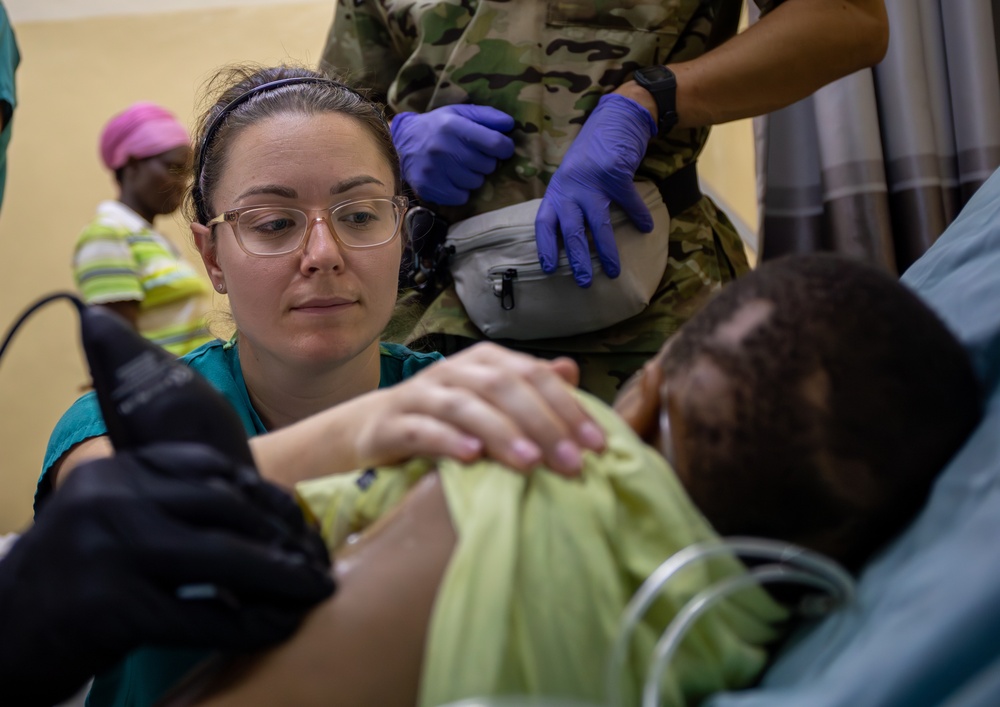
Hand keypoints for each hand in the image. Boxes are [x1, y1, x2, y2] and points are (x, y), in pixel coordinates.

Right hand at [0, 444, 333, 706]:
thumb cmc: (72, 575)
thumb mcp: (111, 518)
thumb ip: (169, 503)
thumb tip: (263, 514)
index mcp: (117, 471)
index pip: (210, 468)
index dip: (265, 494)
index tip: (299, 519)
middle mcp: (113, 500)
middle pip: (224, 507)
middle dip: (282, 534)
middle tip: (316, 559)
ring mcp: (110, 552)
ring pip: (222, 556)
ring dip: (281, 575)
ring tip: (315, 589)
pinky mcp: (112, 609)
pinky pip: (201, 615)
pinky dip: (249, 623)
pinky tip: (278, 627)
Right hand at [351, 343, 605, 476]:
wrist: (375, 429)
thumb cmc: (447, 419)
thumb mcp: (492, 401)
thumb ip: (530, 387)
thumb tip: (571, 370)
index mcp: (484, 362)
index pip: (533, 375)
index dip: (567, 407)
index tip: (597, 445)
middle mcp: (454, 371)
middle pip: (502, 388)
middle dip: (542, 424)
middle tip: (572, 463)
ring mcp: (421, 395)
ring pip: (464, 406)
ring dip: (500, 432)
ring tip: (530, 462)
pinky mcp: (392, 425)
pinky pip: (422, 429)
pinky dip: (447, 440)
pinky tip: (470, 457)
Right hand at [392, 105, 515, 205]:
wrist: (402, 143)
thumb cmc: (438, 126)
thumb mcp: (460, 113)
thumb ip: (487, 116)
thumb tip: (510, 125)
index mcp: (453, 125)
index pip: (495, 143)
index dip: (505, 148)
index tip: (502, 148)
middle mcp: (443, 148)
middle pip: (488, 165)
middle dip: (487, 162)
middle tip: (475, 156)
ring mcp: (434, 170)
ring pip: (476, 183)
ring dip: (474, 176)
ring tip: (462, 166)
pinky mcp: (428, 187)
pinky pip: (462, 197)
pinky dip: (461, 190)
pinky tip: (452, 179)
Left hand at [535, 93, 656, 286]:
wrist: (614, 118)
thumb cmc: (593, 154)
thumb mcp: (572, 177)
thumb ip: (571, 202)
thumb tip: (573, 237)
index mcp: (557, 191)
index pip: (544, 223)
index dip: (545, 247)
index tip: (548, 269)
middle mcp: (570, 187)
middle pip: (571, 230)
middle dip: (577, 259)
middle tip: (583, 282)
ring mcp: (592, 180)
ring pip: (597, 223)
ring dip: (605, 250)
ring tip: (613, 271)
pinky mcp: (614, 173)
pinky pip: (628, 201)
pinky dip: (639, 216)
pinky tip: (647, 228)